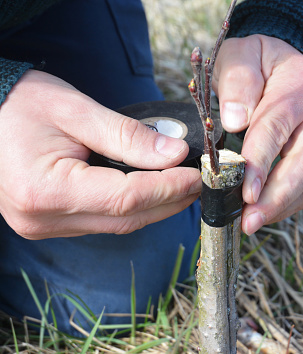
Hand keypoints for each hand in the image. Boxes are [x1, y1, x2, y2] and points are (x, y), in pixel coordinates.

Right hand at [0, 70, 200, 238]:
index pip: (127, 198)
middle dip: (169, 201)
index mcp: (47, 190)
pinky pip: (103, 222)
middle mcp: (44, 219)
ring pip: (118, 225)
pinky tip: (151, 192)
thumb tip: (175, 154)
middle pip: (127, 219)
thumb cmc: (19, 104)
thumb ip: (128, 136)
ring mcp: (44, 225)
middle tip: (198, 182)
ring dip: (154, 207)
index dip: (168, 188)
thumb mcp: (76, 111)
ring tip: (181, 186)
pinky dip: (132, 209)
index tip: (196, 175)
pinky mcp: (49, 222)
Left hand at [214, 35, 302, 234]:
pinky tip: (267, 213)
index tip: (245, 192)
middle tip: (250, 222)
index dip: (260, 163)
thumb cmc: (260, 61)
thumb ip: (237, 80)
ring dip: (283, 206)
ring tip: (253, 224)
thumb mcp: (242, 54)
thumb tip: (235, 120)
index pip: (277, 128)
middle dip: (277, 197)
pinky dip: (290, 203)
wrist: (292, 62)